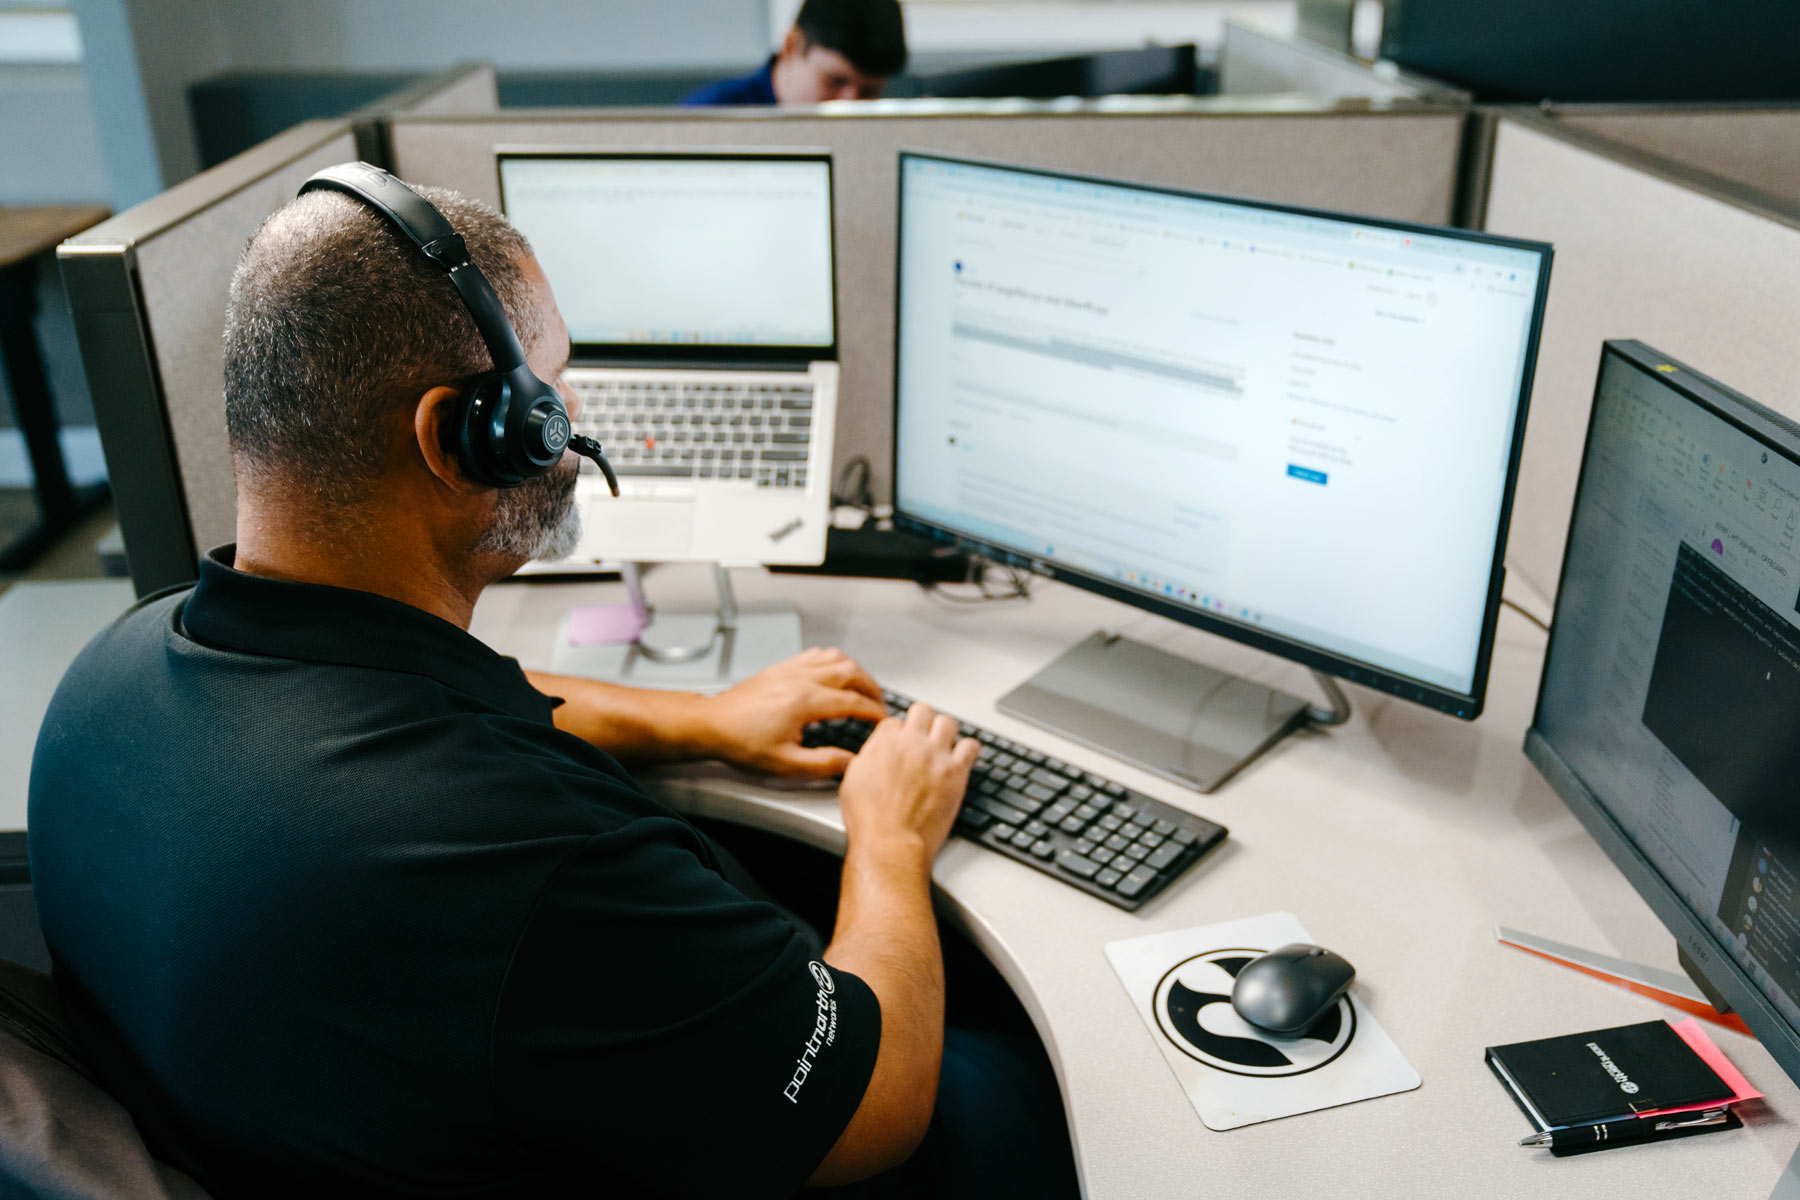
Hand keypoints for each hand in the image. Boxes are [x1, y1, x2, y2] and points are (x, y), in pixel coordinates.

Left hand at [698, 647, 887, 777]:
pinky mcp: (782, 667)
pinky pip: (817, 654)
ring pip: (836, 658)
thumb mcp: (785, 764)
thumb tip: (850, 763)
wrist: (711, 724)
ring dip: (856, 672)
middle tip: (879, 704)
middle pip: (851, 673)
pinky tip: (835, 674)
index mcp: (805, 702)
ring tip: (863, 688)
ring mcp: (791, 669)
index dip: (874, 713)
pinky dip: (834, 661)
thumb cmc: (741, 743)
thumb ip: (822, 764)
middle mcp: (801, 679)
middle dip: (872, 689)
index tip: (883, 722)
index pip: (854, 703)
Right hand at [838, 703, 979, 859]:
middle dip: (923, 720)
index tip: (901, 744)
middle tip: (924, 734)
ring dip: (946, 731)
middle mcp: (911, 743)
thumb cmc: (869, 820)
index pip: (894, 722)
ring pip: (948, 722)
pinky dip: (968, 749)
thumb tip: (873, 754)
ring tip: (944, 744)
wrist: (891, 843)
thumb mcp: (851, 781)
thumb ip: (866, 759)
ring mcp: (936, 756)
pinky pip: (971, 746)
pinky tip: (963, 756)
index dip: (898, 733)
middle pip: (923, 711)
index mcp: (884, 743)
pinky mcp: (956, 772)